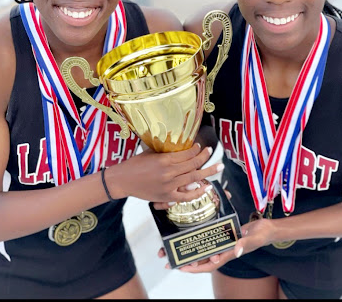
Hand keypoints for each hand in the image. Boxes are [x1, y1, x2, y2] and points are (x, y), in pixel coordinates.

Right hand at [106, 144, 222, 202]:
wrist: (123, 180)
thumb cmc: (135, 164)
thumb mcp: (150, 152)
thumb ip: (165, 150)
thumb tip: (179, 145)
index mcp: (164, 160)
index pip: (187, 154)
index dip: (196, 149)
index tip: (200, 146)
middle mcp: (169, 173)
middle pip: (193, 165)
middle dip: (205, 157)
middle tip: (212, 152)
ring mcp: (169, 186)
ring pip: (194, 178)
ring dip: (208, 172)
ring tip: (219, 167)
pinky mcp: (167, 197)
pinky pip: (186, 196)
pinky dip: (198, 191)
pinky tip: (206, 186)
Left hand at [157, 218, 272, 272]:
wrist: (268, 228)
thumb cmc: (262, 235)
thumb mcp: (254, 238)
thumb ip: (245, 244)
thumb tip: (235, 250)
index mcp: (229, 254)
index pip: (209, 265)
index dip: (195, 268)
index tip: (182, 267)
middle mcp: (223, 250)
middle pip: (201, 259)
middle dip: (185, 260)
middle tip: (168, 256)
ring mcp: (223, 243)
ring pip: (203, 249)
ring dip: (189, 249)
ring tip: (173, 247)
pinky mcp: (223, 234)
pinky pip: (209, 239)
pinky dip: (199, 239)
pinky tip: (190, 235)